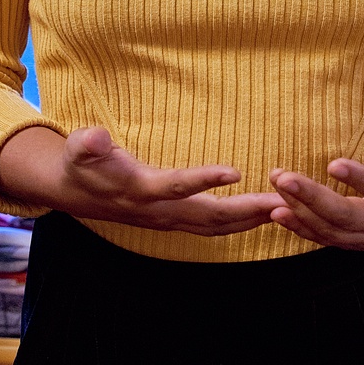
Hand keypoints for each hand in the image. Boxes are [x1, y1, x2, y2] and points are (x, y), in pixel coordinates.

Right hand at [0, 125, 278, 236]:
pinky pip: (215, 226)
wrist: (76, 192)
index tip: (234, 170)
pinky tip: (264, 214)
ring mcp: (170, 219)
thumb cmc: (82, 164)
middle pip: (209, 216)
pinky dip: (242, 222)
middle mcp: (160, 211)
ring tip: (287, 208)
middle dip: (248, 210)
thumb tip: (96, 138)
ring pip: (217, 226)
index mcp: (140, 190)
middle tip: (283, 200)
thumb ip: (87, 143)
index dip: (204, 179)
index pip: (176, 186)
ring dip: (251, 219)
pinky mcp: (177, 220)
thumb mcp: (78, 147)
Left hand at [268, 103, 363, 249]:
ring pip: (333, 230)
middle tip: (284, 178)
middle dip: (314, 199)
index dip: (362, 180)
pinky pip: (326, 239)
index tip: (333, 163)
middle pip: (350, 217)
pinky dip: (301, 228)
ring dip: (301, 210)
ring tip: (277, 186)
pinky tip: (277, 211)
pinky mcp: (357, 242)